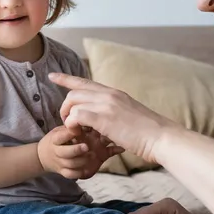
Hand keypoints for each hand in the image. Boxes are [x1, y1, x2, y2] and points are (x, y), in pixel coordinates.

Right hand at [37, 126, 122, 179]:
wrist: (44, 156)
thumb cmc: (58, 140)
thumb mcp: (61, 131)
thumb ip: (72, 128)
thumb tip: (90, 120)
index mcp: (55, 139)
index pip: (60, 137)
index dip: (69, 134)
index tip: (78, 130)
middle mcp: (57, 152)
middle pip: (65, 152)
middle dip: (76, 150)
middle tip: (86, 146)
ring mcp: (60, 163)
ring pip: (71, 164)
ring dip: (82, 161)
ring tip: (93, 155)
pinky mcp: (64, 172)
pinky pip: (72, 175)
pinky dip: (80, 173)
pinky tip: (89, 168)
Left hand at [49, 72, 180, 163]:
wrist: (161, 138)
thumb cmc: (148, 133)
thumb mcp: (129, 114)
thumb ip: (113, 112)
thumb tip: (102, 120)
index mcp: (114, 93)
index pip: (84, 81)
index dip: (66, 79)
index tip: (52, 76)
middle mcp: (108, 95)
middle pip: (74, 92)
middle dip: (65, 107)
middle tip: (68, 122)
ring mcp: (106, 105)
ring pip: (73, 102)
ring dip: (68, 117)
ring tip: (75, 131)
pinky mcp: (104, 118)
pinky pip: (76, 116)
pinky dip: (73, 125)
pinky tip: (79, 133)